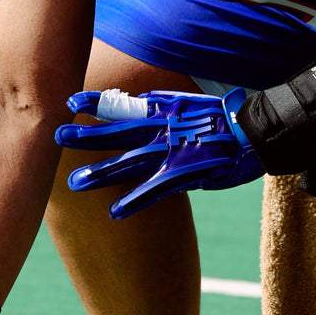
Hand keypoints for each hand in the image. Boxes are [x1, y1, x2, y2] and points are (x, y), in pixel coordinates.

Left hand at [55, 88, 262, 218]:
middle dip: (87, 136)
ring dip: (102, 173)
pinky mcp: (187, 172)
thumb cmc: (223, 121)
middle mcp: (162, 130)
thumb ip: (160, 109)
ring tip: (74, 184)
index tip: (70, 102)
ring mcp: (173, 151)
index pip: (122, 105)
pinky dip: (134, 201)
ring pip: (130, 162)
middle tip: (57, 137)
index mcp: (162, 112)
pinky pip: (156, 190)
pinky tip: (113, 212)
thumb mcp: (187, 107)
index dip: (96, 103)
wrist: (258, 131)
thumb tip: (139, 105)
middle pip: (117, 132)